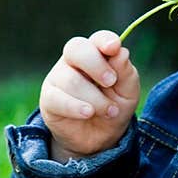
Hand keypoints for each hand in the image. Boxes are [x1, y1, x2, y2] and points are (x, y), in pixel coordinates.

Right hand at [39, 31, 140, 160]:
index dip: (105, 40)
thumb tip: (120, 53)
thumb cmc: (114, 108)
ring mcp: (58, 78)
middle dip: (96, 65)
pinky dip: (76, 106)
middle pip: (77, 48)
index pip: (97, 39)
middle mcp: (74, 61)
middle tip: (111, 82)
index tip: (114, 48)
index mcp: (96, 53)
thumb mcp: (128, 93)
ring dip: (96, 99)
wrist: (100, 138)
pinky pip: (58, 98)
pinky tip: (88, 113)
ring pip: (72, 79)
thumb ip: (126, 73)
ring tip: (110, 112)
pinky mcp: (49, 99)